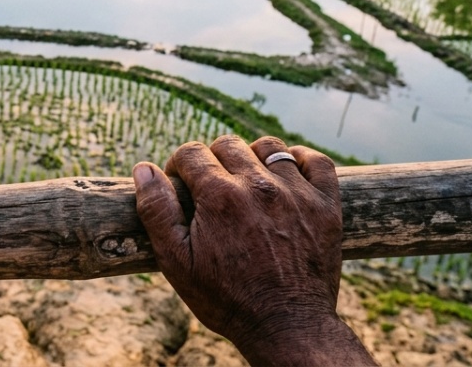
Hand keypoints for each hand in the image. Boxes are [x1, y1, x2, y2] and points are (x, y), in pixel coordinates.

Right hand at [133, 136, 373, 366]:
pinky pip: (317, 162)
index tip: (182, 186)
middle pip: (228, 144)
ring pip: (270, 147)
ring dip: (253, 157)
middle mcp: (259, 186)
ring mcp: (297, 194)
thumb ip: (156, 211)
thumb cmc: (226, 298)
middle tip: (211, 188)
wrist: (286, 327)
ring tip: (247, 181)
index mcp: (219, 196)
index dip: (179, 166)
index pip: (191, 152)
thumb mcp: (176, 262)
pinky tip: (287, 174)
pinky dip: (301, 160)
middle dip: (212, 160)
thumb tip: (144, 169)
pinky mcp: (326, 206)